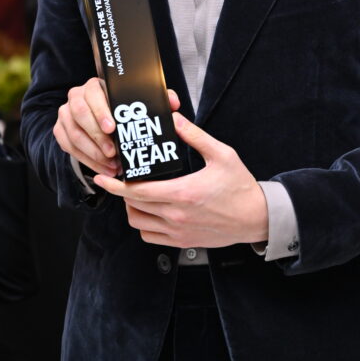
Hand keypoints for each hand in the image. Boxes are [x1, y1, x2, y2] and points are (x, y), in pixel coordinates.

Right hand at [53, 78, 180, 176]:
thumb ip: (158, 99)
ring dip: (92, 152)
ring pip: (73, 134)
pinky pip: (68, 147)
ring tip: (111, 165)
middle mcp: (76, 96)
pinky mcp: (60, 130)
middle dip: (97, 136)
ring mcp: (65, 114)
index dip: (101, 112)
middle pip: (80, 115)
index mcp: (95, 85)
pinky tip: (102, 168)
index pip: (93, 94)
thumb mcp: (139, 101)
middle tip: (113, 153)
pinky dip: (86, 160)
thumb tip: (172, 103)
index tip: (113, 128)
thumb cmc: (123, 108)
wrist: (102, 115)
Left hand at [93, 115, 268, 247]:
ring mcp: (178, 232)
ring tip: (136, 194)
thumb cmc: (240, 187)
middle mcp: (176, 216)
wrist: (256, 217)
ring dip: (132, 208)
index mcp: (182, 193)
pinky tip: (150, 210)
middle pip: (133, 206)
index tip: (103, 177)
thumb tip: (176, 119)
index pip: (138, 191)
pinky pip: (150, 237)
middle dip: (122, 192)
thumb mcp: (221, 154)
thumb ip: (195, 136)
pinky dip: (144, 224)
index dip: (115, 185)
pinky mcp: (182, 241)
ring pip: (138, 224)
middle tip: (121, 179)